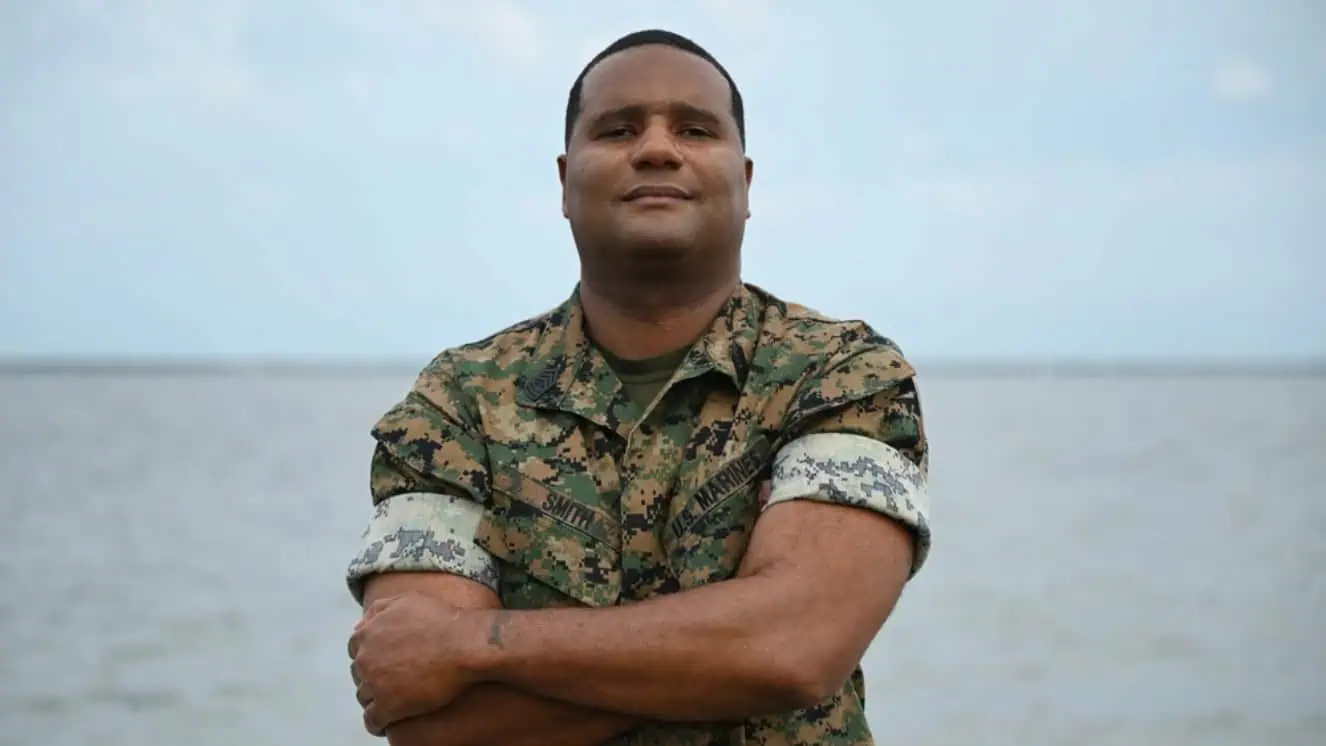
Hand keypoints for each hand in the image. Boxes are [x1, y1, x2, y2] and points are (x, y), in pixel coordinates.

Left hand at [348, 593, 478, 734]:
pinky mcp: (388, 706)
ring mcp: (375, 683)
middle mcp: (366, 658)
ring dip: (375, 699)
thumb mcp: (407, 601)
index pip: (356, 649)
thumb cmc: (442, 621)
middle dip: (372, 676)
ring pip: (364, 697)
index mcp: (368, 633)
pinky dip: (377, 723)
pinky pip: (372, 720)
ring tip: (393, 701)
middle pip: (359, 673)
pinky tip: (388, 722)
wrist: (465, 645)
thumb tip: (362, 621)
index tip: (384, 661)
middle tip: (393, 680)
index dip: (371, 655)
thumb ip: (380, 609)